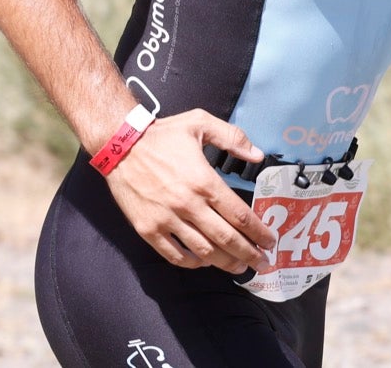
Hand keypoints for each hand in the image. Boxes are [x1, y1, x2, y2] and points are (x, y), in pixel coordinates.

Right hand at [103, 109, 278, 272]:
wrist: (120, 144)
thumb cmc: (162, 134)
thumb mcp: (200, 123)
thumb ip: (232, 137)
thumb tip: (258, 155)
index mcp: (204, 181)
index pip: (239, 215)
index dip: (258, 232)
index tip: (270, 242)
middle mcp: (188, 204)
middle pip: (226, 239)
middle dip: (248, 254)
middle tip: (262, 264)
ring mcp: (166, 219)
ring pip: (203, 251)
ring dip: (225, 263)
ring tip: (239, 267)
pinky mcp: (148, 229)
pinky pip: (174, 254)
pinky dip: (193, 262)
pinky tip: (205, 261)